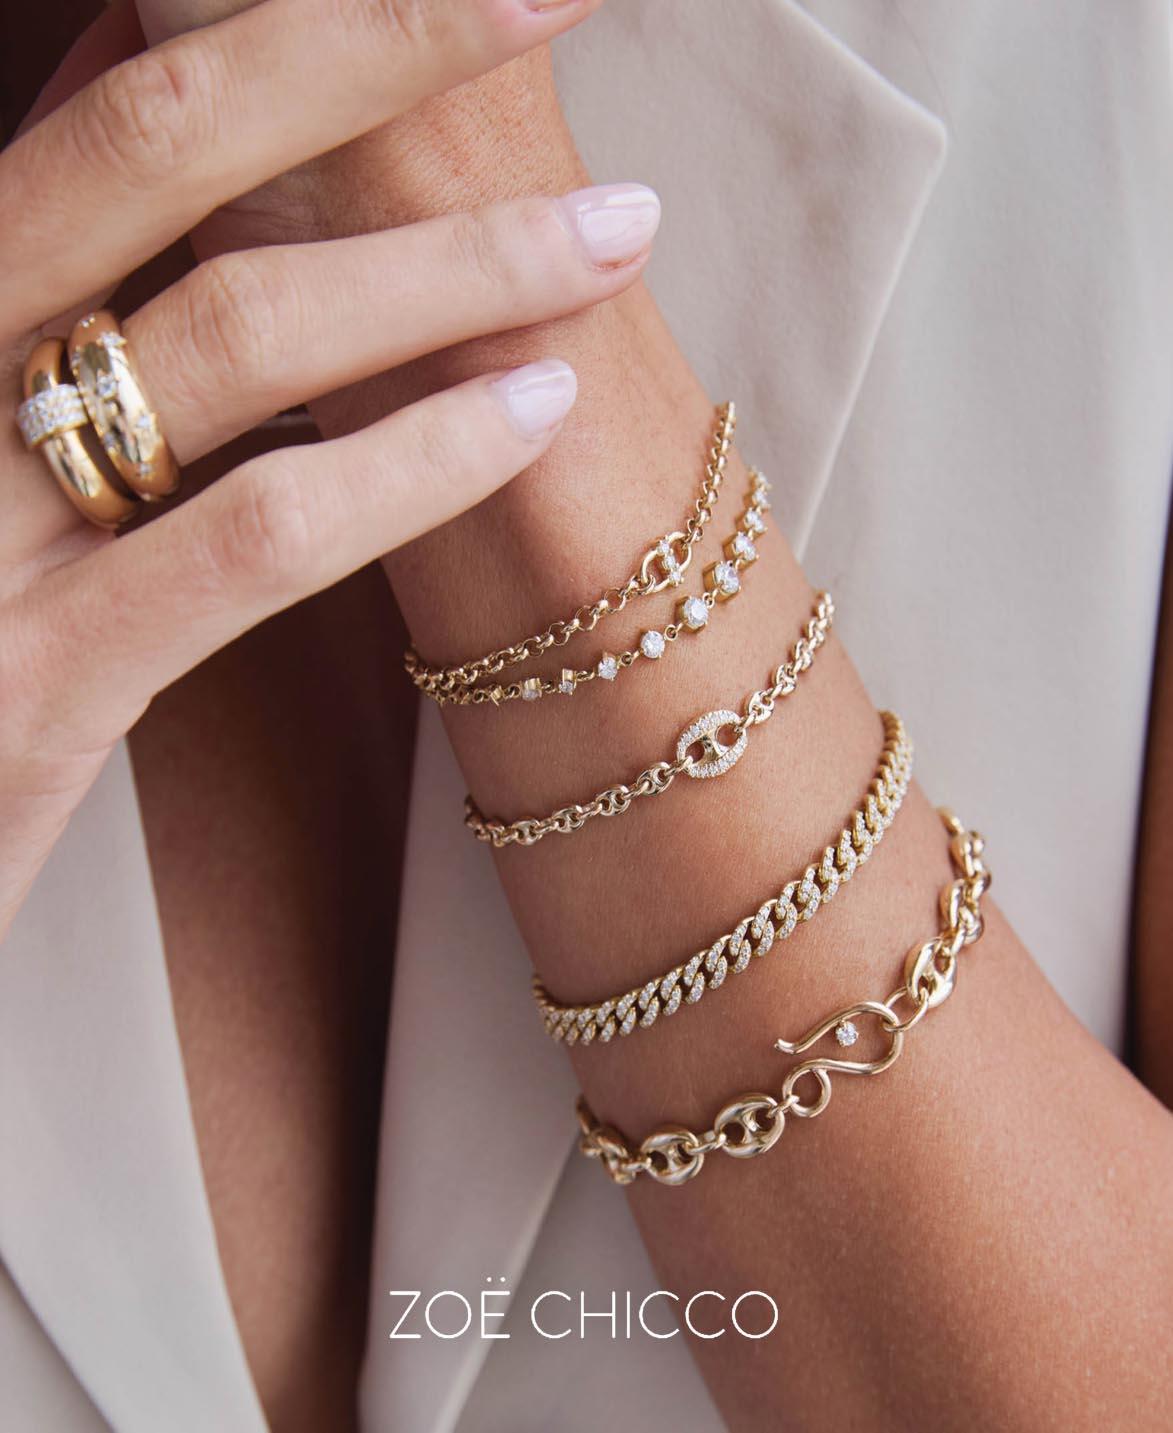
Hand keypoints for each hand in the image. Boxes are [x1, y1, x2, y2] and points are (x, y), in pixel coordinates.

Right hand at [0, 0, 658, 932]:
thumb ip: (52, 253)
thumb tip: (113, 61)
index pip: (113, 99)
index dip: (295, 19)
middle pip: (161, 147)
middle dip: (376, 49)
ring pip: (235, 336)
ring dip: (448, 269)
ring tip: (612, 237)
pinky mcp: (46, 678)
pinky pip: (255, 538)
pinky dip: (409, 464)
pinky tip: (529, 411)